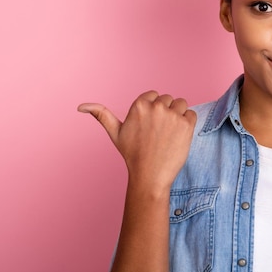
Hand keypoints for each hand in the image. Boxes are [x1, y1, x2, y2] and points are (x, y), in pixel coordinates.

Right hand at [78, 91, 196, 190]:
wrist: (150, 176)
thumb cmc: (132, 154)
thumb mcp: (115, 133)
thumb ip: (101, 115)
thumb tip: (80, 107)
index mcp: (139, 104)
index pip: (154, 95)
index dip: (154, 110)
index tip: (150, 126)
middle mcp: (156, 106)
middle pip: (168, 99)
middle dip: (166, 112)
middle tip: (159, 133)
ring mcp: (172, 115)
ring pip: (181, 104)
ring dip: (178, 116)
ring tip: (169, 134)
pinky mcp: (186, 124)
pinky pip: (191, 114)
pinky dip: (188, 124)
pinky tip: (178, 137)